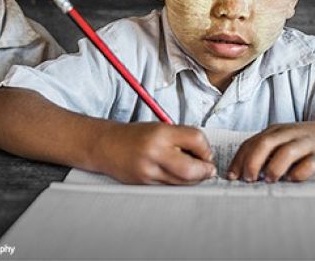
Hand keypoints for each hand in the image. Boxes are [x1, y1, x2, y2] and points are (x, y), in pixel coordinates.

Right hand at [90, 122, 215, 184]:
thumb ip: (182, 138)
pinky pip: (169, 187)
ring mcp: (148, 171)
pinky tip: (177, 175)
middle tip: (208, 169)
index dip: (206, 148)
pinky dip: (178, 183)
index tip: (207, 152)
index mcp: (161, 133)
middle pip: (192, 169)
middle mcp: (154, 152)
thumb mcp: (160, 128)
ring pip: (182, 182)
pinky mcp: (144, 184)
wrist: (105, 145)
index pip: (196, 139)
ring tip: (194, 172)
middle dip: (205, 171)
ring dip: (194, 179)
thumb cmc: (135, 136)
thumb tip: (206, 154)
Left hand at [226, 121, 314, 182]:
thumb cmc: (303, 142)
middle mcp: (289, 134)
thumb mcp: (282, 141)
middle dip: (252, 162)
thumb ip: (266, 152)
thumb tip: (243, 174)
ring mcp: (306, 143)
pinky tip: (292, 180)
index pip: (252, 142)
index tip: (232, 176)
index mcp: (275, 131)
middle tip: (247, 179)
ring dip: (274, 167)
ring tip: (268, 180)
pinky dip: (299, 173)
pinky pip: (309, 163)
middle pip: (265, 144)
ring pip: (286, 151)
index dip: (239, 160)